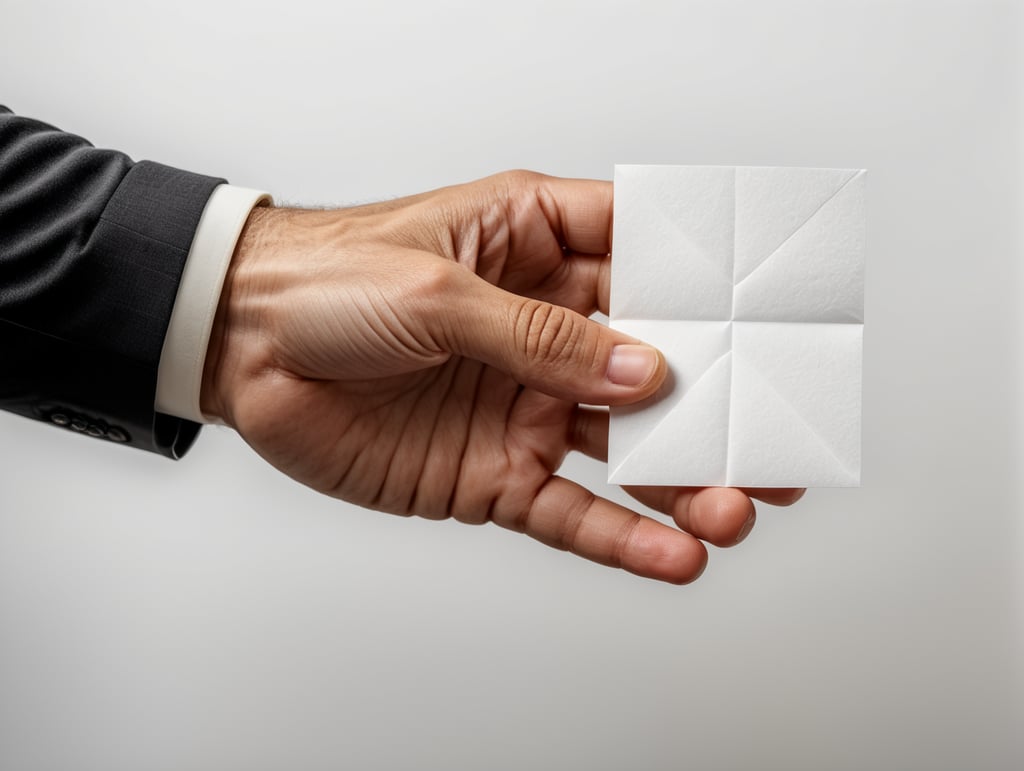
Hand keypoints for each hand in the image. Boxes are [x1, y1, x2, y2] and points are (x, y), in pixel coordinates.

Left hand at [201, 171, 803, 583]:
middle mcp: (544, 330)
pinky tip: (672, 554)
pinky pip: (567, 510)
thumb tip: (644, 370)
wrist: (241, 348)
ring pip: (623, 449)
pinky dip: (619, 536)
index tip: (773, 316)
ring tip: (735, 510)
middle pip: (655, 370)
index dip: (711, 285)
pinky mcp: (493, 473)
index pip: (649, 260)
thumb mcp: (436, 287)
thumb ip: (539, 336)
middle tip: (777, 443)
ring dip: (682, 481)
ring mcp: (523, 406)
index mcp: (538, 250)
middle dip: (718, 405)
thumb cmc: (326, 282)